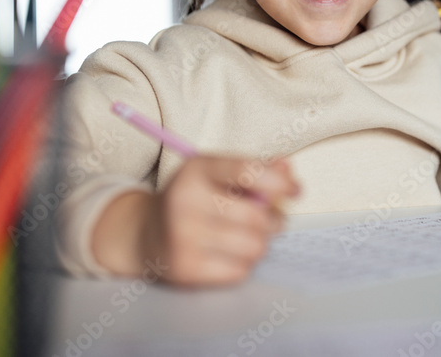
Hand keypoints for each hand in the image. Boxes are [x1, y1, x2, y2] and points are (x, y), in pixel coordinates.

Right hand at [93, 157, 299, 285]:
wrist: (145, 233)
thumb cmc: (194, 199)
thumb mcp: (217, 174)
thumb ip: (256, 169)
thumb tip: (288, 170)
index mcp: (196, 169)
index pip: (246, 171)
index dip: (279, 182)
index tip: (294, 190)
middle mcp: (185, 200)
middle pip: (257, 217)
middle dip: (272, 220)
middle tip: (267, 220)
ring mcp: (182, 237)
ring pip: (254, 247)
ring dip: (259, 244)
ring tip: (247, 237)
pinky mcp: (185, 268)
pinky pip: (240, 271)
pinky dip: (243, 264)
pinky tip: (228, 254)